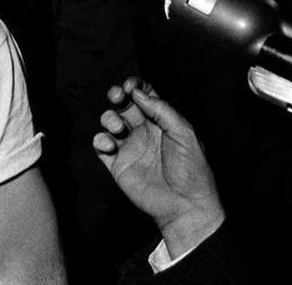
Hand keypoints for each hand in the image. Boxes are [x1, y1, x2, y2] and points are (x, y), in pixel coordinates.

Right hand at [92, 78, 223, 258]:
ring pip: (109, 122)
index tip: (130, 86)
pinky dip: (100, 140)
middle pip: (124, 105)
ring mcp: (130, 148)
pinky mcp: (117, 164)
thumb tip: (138, 93)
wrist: (185, 206)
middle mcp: (144, 132)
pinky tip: (110, 145)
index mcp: (161, 123)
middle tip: (118, 96)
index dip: (135, 87)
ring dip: (109, 118)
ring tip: (118, 128)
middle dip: (117, 96)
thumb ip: (162, 110)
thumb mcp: (184, 134)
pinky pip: (100, 146)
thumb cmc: (191, 171)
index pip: (145, 97)